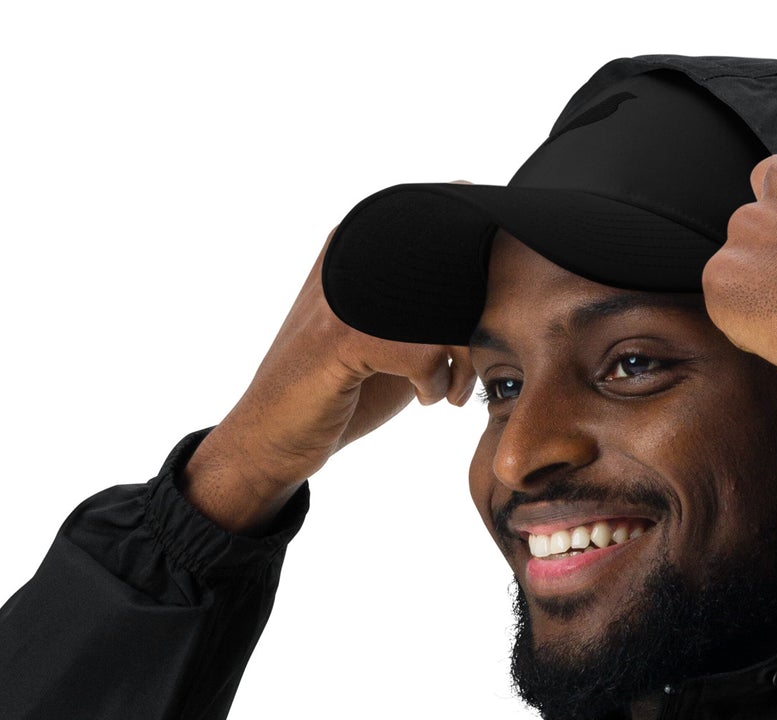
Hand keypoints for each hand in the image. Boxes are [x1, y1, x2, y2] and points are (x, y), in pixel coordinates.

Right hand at [188, 217, 478, 499]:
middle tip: (466, 371)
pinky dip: (435, 382)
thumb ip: (439, 307)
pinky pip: (424, 352)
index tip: (480, 332)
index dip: (481, 278)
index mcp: (365, 240)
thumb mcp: (401, 337)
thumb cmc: (344, 389)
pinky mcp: (340, 339)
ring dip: (462, 360)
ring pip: (447, 312)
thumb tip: (500, 290)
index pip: (448, 226)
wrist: (276, 436)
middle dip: (476, 326)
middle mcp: (352, 252)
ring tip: (449, 388)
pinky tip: (425, 397)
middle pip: (456, 269)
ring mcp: (345, 294)